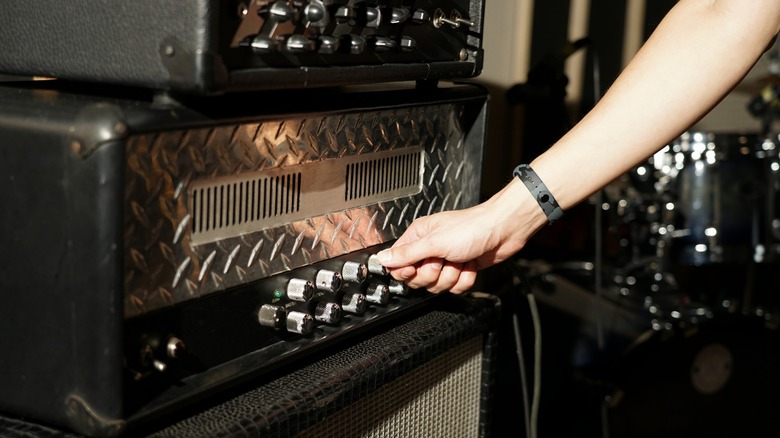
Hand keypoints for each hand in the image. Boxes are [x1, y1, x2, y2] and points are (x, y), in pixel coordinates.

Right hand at [377, 180, 547, 292]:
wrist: (504, 231)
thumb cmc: (473, 227)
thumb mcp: (435, 242)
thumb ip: (407, 253)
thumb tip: (382, 259)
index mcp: (418, 237)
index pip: (398, 264)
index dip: (406, 271)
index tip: (416, 268)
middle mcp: (429, 250)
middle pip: (417, 279)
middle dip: (433, 274)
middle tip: (442, 261)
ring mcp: (445, 261)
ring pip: (436, 286)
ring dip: (451, 276)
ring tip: (459, 260)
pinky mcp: (460, 270)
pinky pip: (454, 288)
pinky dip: (465, 279)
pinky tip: (469, 265)